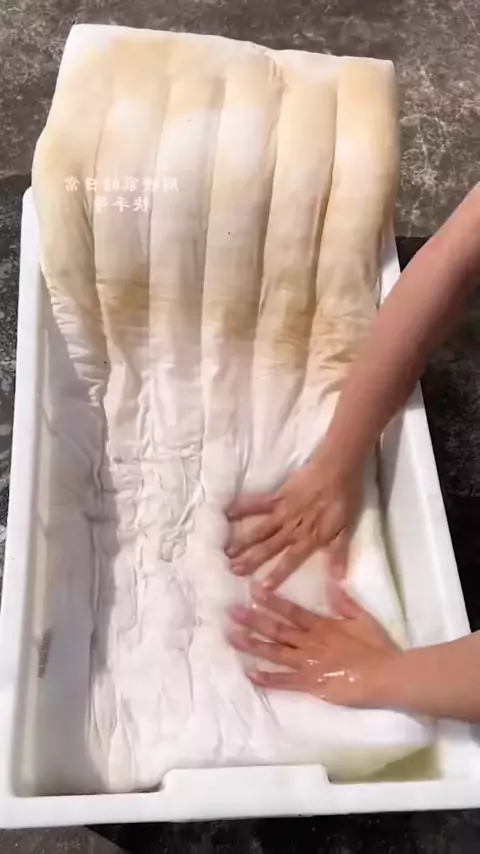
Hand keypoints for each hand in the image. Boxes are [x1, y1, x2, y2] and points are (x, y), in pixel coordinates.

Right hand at [225, 444, 362, 590]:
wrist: (339, 467)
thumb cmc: (346, 498)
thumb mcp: (346, 528)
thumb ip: (338, 553)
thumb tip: (338, 579)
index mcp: (311, 537)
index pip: (291, 560)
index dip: (277, 574)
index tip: (262, 589)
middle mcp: (294, 527)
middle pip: (270, 547)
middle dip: (252, 560)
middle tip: (233, 571)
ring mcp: (284, 511)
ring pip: (261, 529)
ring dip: (244, 541)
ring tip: (227, 552)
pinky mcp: (279, 495)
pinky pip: (258, 503)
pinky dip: (243, 507)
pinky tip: (227, 512)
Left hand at [228, 586, 398, 707]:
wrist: (387, 675)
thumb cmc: (377, 647)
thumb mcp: (362, 618)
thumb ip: (343, 602)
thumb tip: (329, 584)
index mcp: (322, 625)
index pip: (292, 611)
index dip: (272, 601)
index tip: (253, 591)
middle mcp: (311, 642)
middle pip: (277, 629)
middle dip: (253, 621)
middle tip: (231, 613)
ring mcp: (309, 663)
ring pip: (275, 653)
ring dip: (253, 645)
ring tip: (232, 638)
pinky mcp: (312, 684)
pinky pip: (285, 681)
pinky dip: (267, 678)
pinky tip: (249, 673)